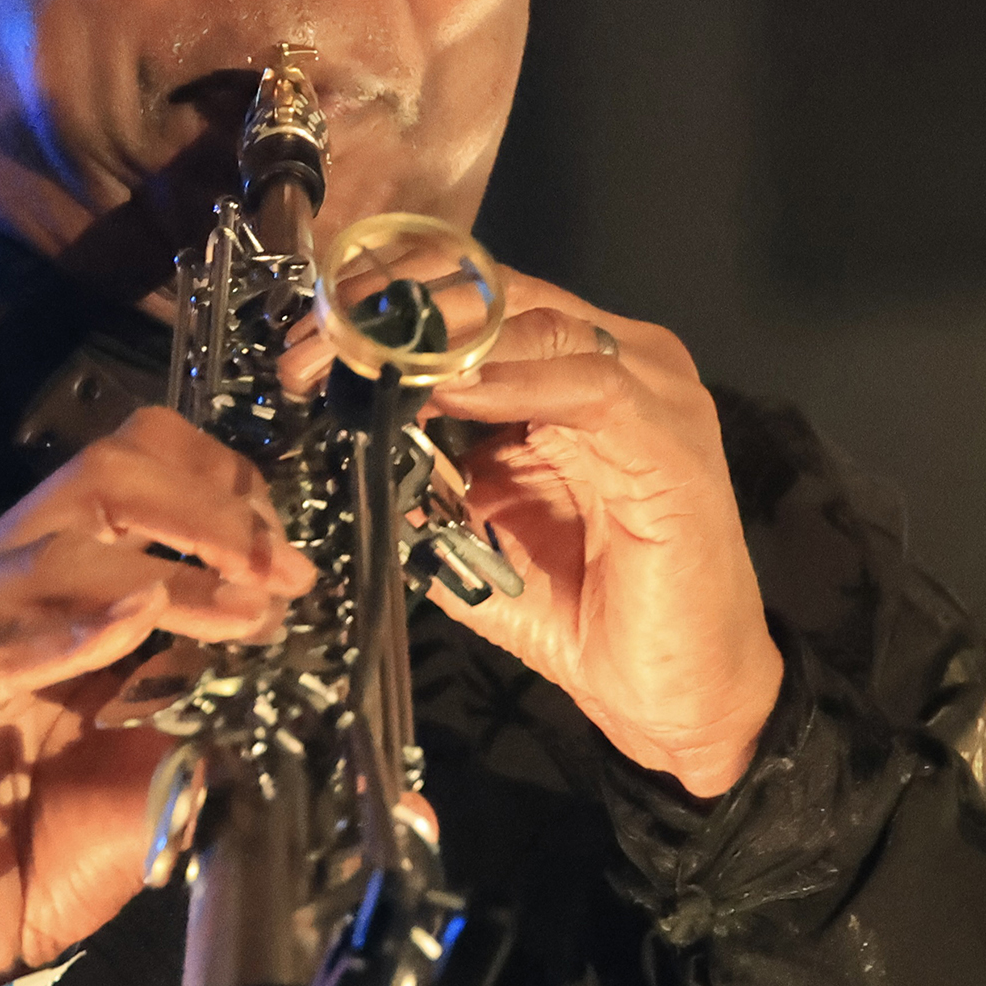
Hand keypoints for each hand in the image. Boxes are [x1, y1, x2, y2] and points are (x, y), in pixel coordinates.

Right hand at [0, 408, 316, 985]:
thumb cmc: (62, 840)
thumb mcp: (169, 746)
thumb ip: (218, 682)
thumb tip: (299, 636)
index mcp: (50, 566)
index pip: (132, 460)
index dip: (219, 484)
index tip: (289, 552)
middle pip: (101, 473)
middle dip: (207, 512)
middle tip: (280, 572)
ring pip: (58, 548)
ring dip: (172, 578)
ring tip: (245, 618)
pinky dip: (73, 630)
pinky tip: (139, 620)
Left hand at [287, 269, 780, 797]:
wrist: (675, 694)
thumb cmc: (584, 613)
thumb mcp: (473, 535)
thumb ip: (420, 478)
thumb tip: (342, 439)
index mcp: (564, 371)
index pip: (474, 299)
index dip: (388, 308)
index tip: (311, 341)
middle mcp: (612, 359)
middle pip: (499, 290)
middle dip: (400, 313)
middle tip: (322, 345)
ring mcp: (650, 390)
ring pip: (538, 320)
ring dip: (441, 340)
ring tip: (370, 361)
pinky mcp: (670, 436)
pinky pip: (587, 383)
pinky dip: (513, 380)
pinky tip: (448, 391)